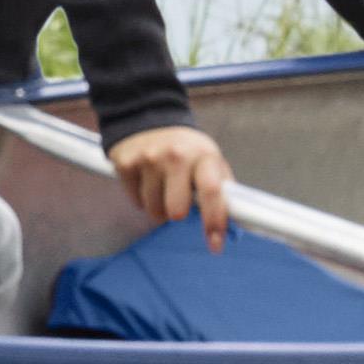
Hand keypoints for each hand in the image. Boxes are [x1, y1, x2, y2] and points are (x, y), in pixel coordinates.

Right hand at [108, 120, 238, 231]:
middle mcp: (176, 156)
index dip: (214, 222)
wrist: (148, 118)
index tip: (215, 245)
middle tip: (178, 200)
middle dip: (178, 213)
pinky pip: (135, 201)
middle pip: (176, 210)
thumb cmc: (186, 149)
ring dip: (159, 208)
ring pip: (153, 210)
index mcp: (203, 156)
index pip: (212, 192)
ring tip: (162, 188)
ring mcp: (148, 159)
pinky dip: (142, 199)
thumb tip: (237, 221)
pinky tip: (147, 181)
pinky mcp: (125, 163)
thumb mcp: (209, 160)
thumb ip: (221, 188)